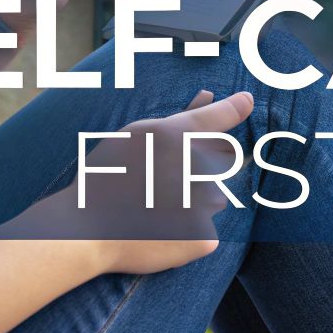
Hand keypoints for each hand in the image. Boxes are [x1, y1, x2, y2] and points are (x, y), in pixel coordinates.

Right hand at [60, 89, 255, 274]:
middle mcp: (197, 168)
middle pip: (221, 165)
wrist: (86, 230)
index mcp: (178, 139)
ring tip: (156, 208)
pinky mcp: (204, 239)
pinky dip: (188, 234)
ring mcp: (203, 206)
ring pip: (214, 200)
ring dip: (196, 203)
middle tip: (165, 182)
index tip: (247, 100)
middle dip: (204, 169)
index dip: (234, 109)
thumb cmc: (106, 178)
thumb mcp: (137, 136)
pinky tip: (159, 230)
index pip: (220, 124)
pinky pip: (205, 233)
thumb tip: (209, 93)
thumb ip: (180, 118)